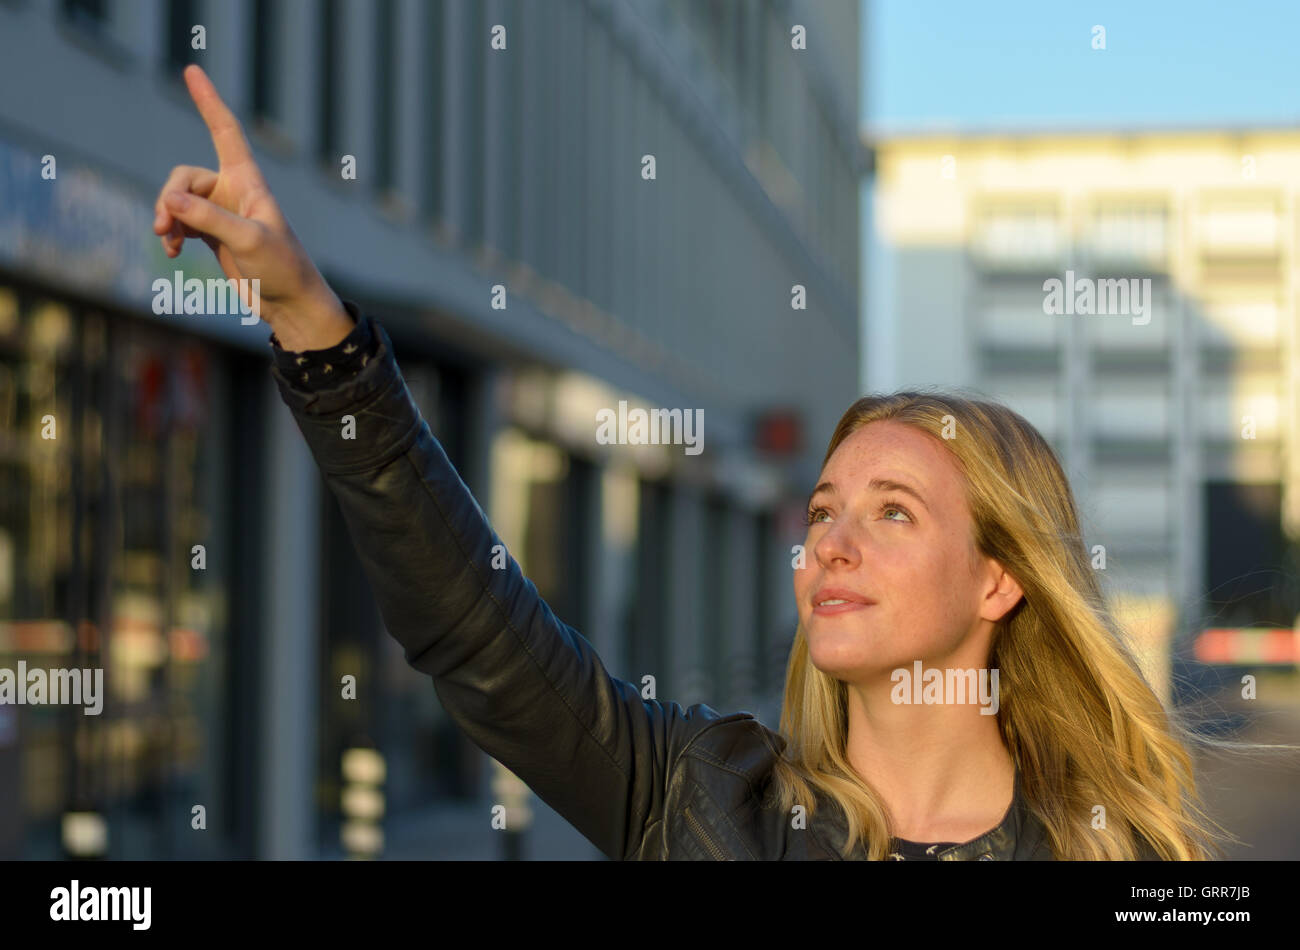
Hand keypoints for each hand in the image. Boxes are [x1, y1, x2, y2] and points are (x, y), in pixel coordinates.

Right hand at [153, 64, 353, 349]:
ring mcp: (222, 214)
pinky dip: (172, 235)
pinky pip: (180, 223)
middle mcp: (233, 192)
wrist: (291, 304)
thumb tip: (169, 199)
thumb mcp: (247, 240)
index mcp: (249, 181)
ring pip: (177, 201)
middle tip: (164, 226)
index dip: (209, 101)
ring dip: (167, 218)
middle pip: (184, 177)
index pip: (225, 131)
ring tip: (167, 242)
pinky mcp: (214, 236)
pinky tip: (172, 252)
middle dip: (169, 198)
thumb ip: (208, 218)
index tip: (191, 70)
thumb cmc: (282, 268)